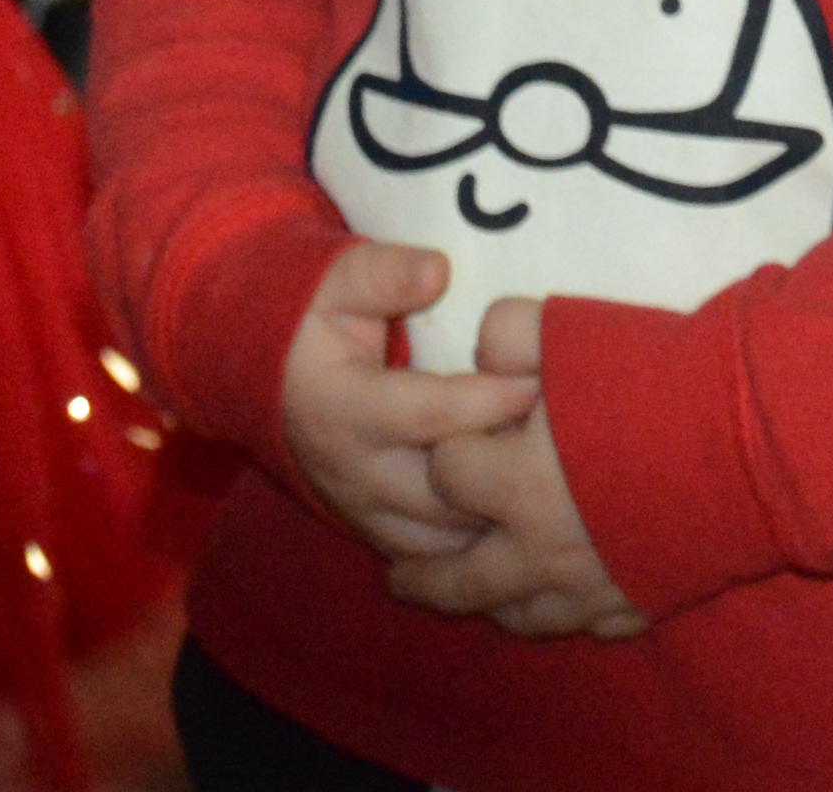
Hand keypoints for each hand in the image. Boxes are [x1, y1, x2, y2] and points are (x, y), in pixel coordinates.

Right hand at [274, 239, 536, 567]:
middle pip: (449, 492)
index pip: (429, 414)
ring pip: (449, 541)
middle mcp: (352, 471)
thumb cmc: (312, 321)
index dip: (492, 400)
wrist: (266, 381)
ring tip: (550, 480)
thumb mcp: (335, 282)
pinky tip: (520, 511)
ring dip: (500, 516)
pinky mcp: (376, 534)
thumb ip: (383, 274)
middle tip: (566, 441)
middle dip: (508, 471)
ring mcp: (363, 511)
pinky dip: (483, 545)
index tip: (541, 381)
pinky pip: (439, 562)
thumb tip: (439, 270)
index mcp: (340, 405)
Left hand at [401, 300, 650, 636]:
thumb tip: (483, 351)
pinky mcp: (640, 603)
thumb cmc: (660, 381)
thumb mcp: (571, 331)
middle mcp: (543, 551)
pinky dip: (561, 616)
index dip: (448, 452)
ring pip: (520, 616)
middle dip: (423, 575)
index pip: (446, 477)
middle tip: (397, 577)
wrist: (760, 442)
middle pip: (460, 579)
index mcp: (516, 485)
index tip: (458, 439)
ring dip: (486, 605)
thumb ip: (509, 334)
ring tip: (466, 598)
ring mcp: (593, 587)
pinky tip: (552, 604)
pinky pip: (587, 625)